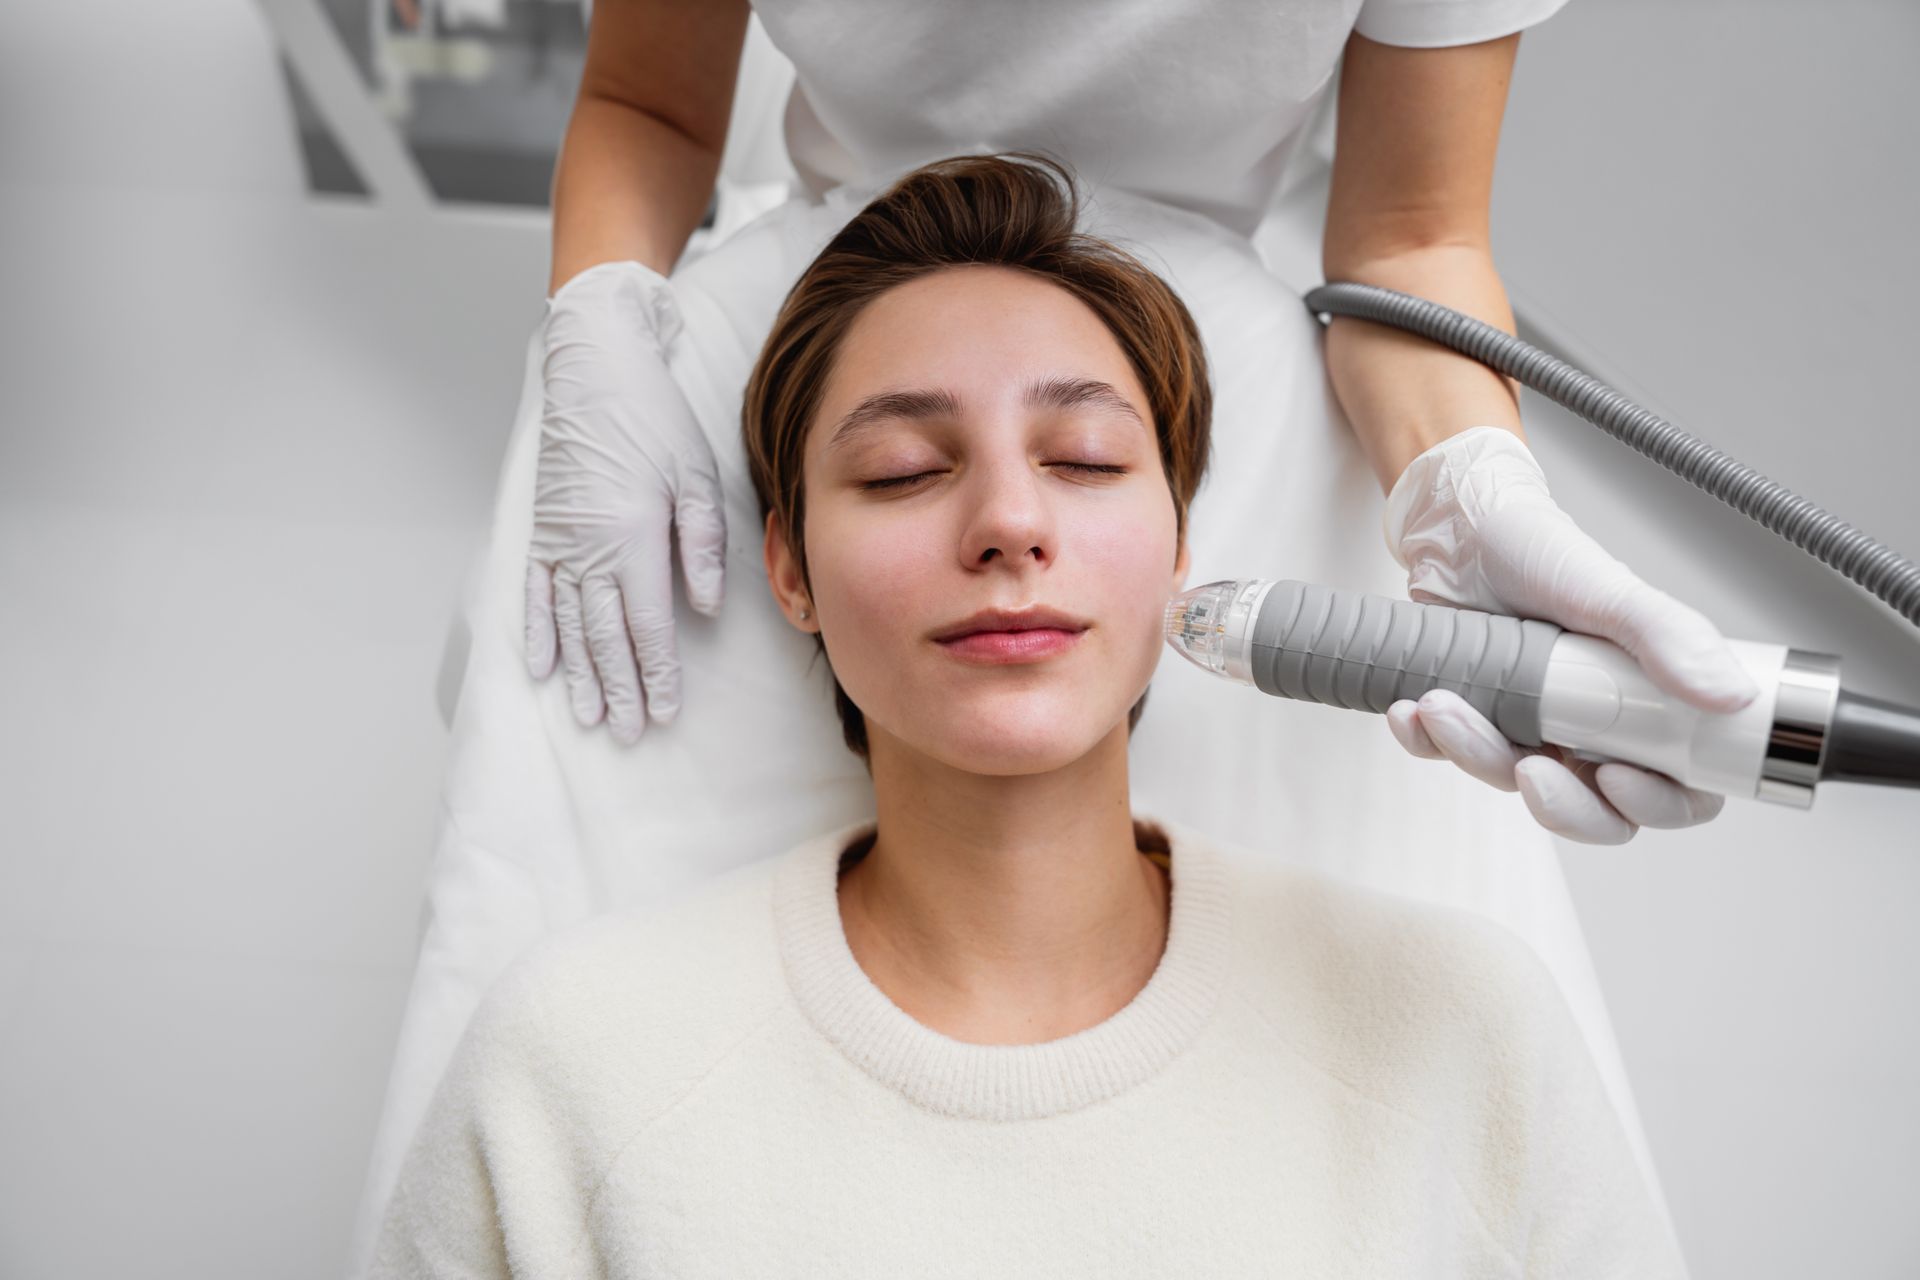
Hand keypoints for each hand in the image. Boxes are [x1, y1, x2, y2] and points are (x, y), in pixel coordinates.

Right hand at [525, 261, 726, 744]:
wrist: (594, 370)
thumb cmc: (653, 417)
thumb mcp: (696, 475)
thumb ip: (701, 545)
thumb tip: (704, 607)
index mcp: (633, 537)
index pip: (647, 624)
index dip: (657, 673)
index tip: (664, 711)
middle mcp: (590, 548)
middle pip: (605, 637)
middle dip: (620, 689)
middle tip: (630, 732)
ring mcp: (559, 541)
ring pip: (568, 624)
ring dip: (580, 674)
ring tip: (590, 716)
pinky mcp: (541, 529)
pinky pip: (533, 592)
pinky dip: (536, 633)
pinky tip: (542, 668)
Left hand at [1378, 426, 1759, 843]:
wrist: (1457, 526)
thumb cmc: (1541, 549)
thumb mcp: (1611, 590)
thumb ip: (1669, 639)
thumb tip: (1732, 695)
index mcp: (1648, 705)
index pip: (1679, 790)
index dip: (1655, 805)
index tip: (1616, 776)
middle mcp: (1593, 726)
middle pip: (1596, 811)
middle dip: (1558, 805)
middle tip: (1528, 772)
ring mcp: (1530, 727)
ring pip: (1512, 780)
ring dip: (1474, 753)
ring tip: (1444, 702)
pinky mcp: (1473, 718)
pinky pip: (1449, 756)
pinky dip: (1426, 741)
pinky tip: (1409, 710)